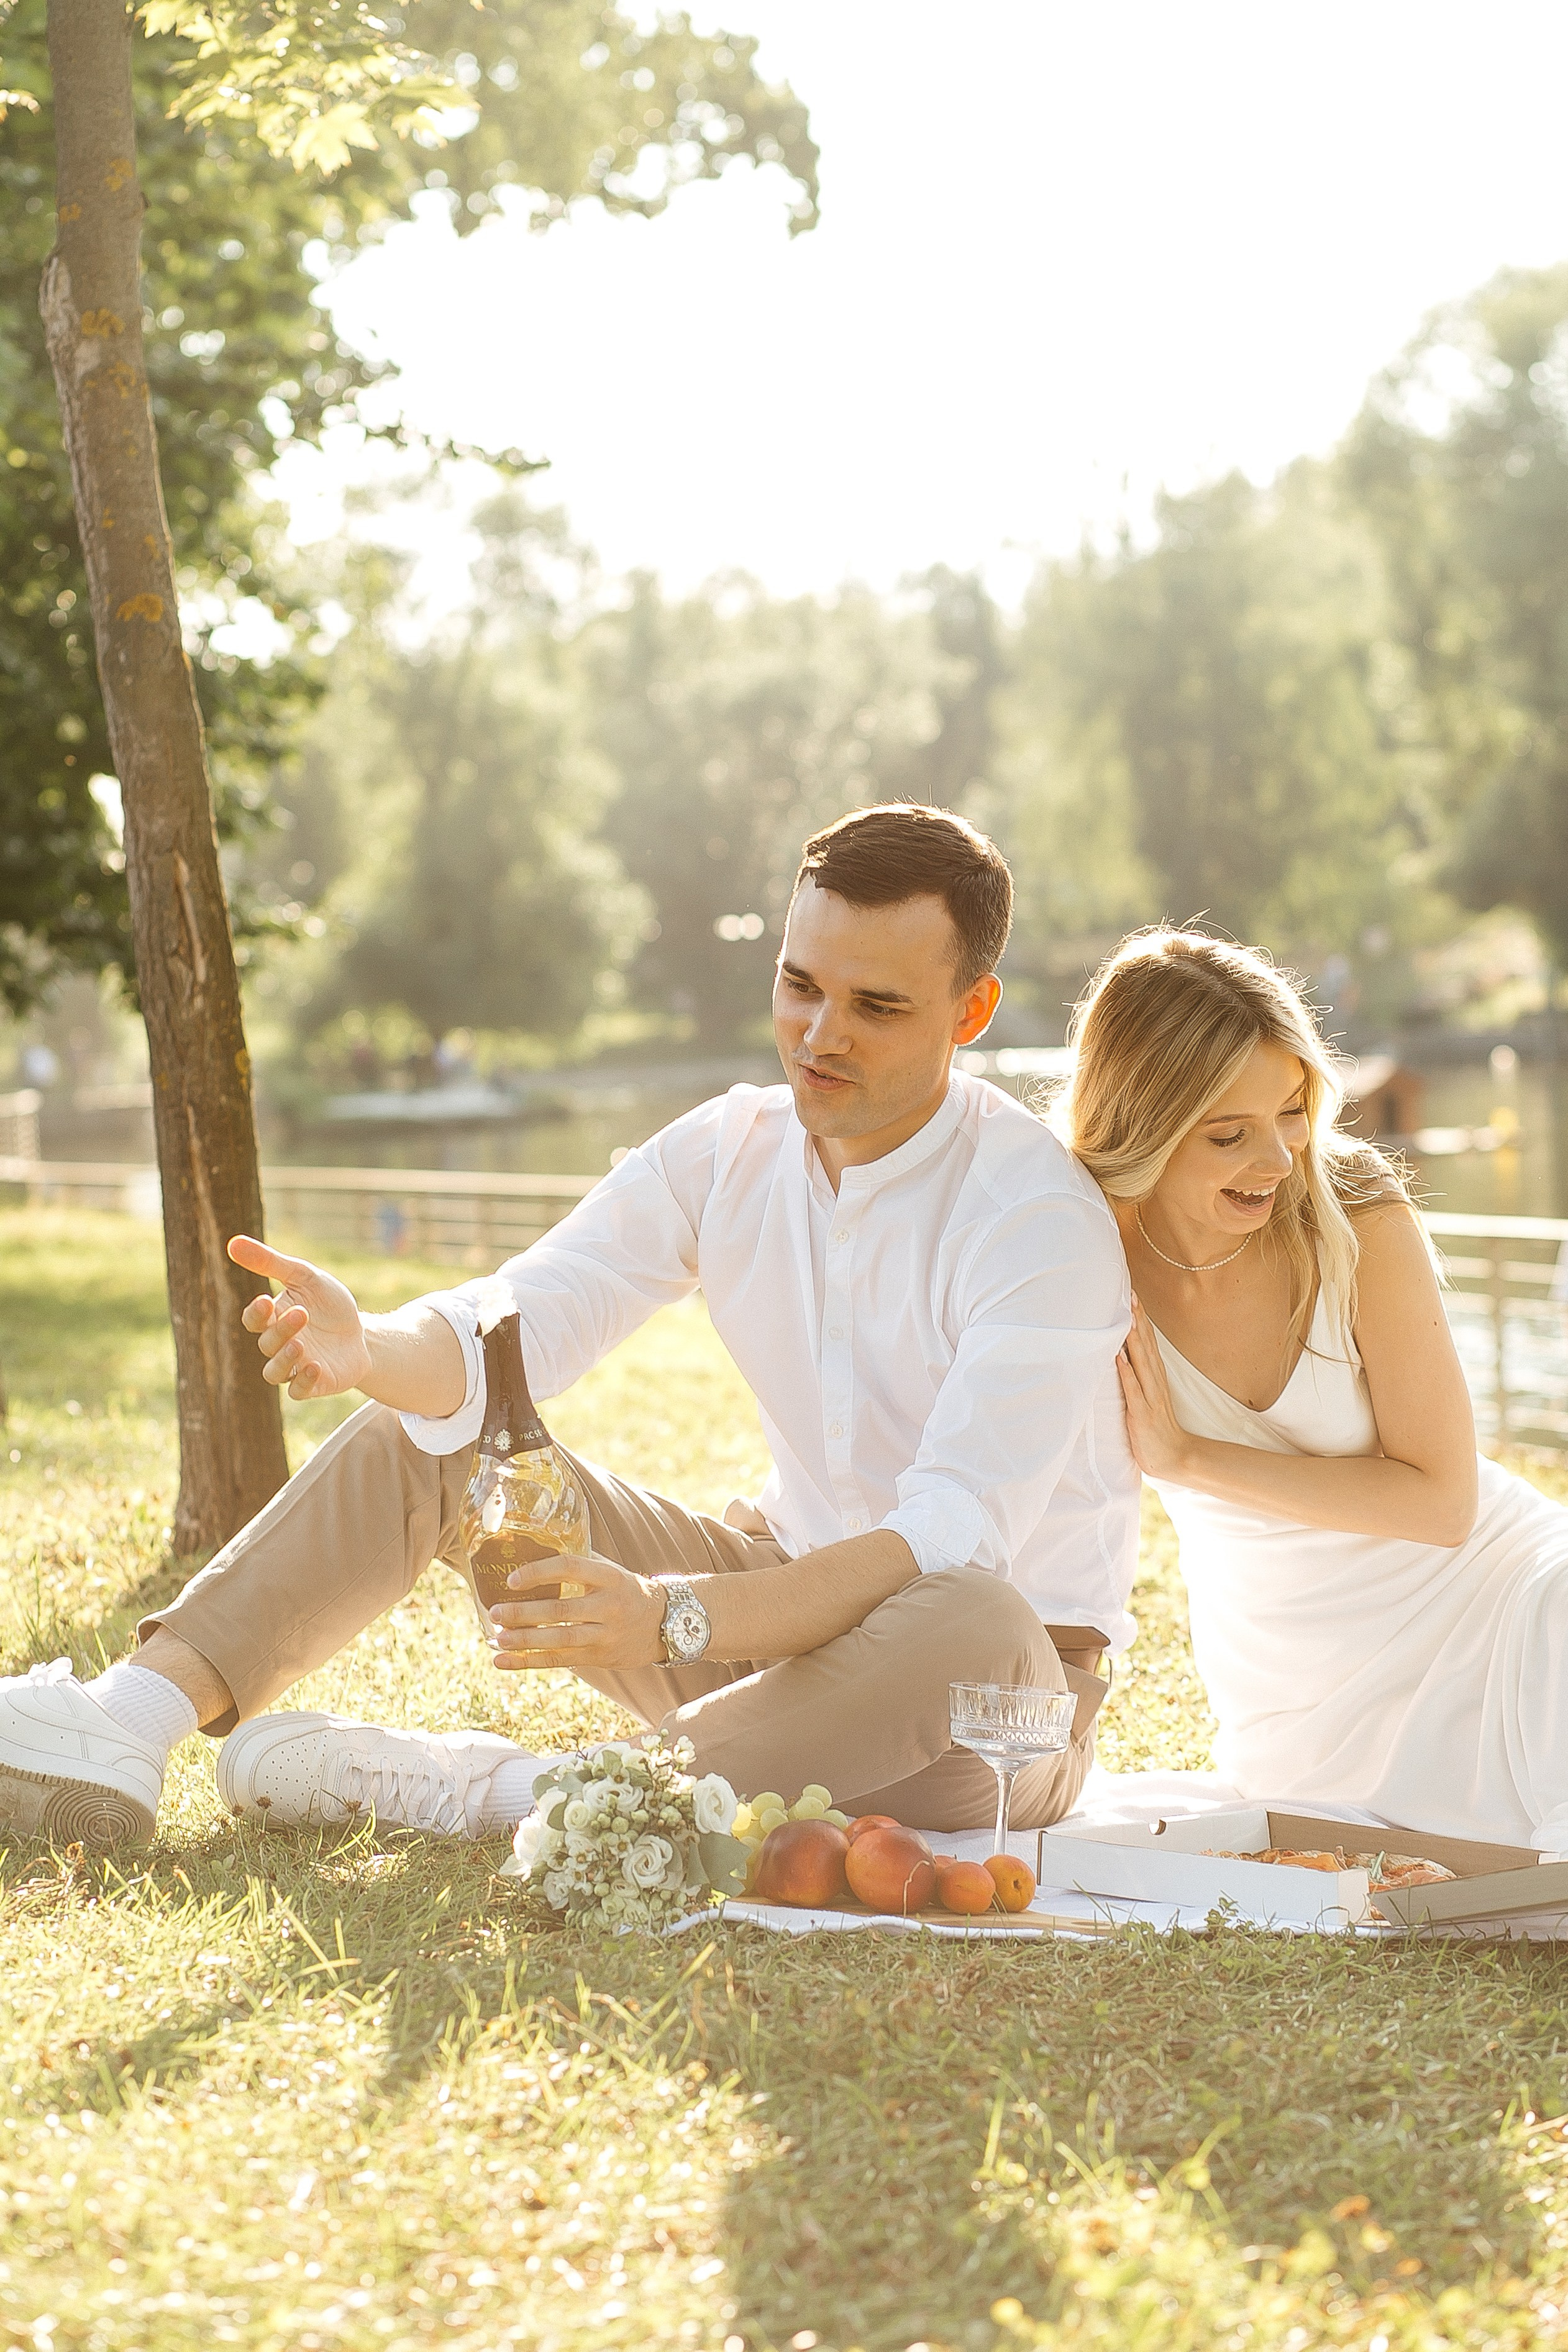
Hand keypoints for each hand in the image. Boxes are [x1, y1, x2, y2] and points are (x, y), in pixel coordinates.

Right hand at [228, 1234, 371, 1400]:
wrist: (362, 1333)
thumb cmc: (329, 1304)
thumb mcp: (305, 1277)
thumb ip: (271, 1262)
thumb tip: (233, 1242)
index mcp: (274, 1319)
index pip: (252, 1321)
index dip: (255, 1314)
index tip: (266, 1301)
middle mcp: (279, 1346)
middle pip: (266, 1343)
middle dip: (281, 1330)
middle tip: (302, 1313)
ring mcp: (295, 1367)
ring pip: (273, 1372)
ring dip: (283, 1359)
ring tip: (299, 1345)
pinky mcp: (314, 1384)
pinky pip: (298, 1391)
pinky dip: (303, 1381)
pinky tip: (315, 1366)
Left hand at [487, 1551, 666, 1674]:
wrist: (664, 1622)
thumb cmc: (624, 1590)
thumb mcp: (609, 1571)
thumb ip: (577, 1564)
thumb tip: (528, 1552)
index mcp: (609, 1577)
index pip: (571, 1568)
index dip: (540, 1572)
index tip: (512, 1579)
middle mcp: (609, 1606)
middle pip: (561, 1610)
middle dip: (524, 1614)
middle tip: (495, 1613)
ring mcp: (605, 1634)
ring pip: (560, 1640)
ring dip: (525, 1641)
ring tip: (497, 1639)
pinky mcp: (599, 1656)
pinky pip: (559, 1661)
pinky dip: (528, 1662)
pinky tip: (503, 1662)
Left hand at [1116, 1296, 1196, 1481]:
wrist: (1173, 1458)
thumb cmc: (1155, 1428)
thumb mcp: (1147, 1397)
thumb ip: (1139, 1378)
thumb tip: (1123, 1356)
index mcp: (1155, 1378)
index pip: (1148, 1342)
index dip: (1140, 1319)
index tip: (1131, 1295)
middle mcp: (1155, 1382)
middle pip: (1146, 1345)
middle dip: (1138, 1319)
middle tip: (1129, 1294)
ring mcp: (1150, 1397)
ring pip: (1142, 1362)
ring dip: (1134, 1339)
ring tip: (1127, 1316)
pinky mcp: (1143, 1414)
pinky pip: (1134, 1390)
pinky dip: (1127, 1373)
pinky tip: (1120, 1358)